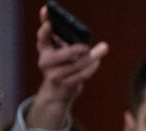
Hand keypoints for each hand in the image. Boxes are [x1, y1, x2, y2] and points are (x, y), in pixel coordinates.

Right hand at [28, 5, 108, 128]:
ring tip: (102, 50)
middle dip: (77, 50)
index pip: (42, 37)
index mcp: (44, 49)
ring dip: (92, 58)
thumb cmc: (62, 66)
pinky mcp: (65, 84)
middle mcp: (46, 61)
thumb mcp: (60, 52)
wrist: (57, 91)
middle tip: (87, 46)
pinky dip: (92, 68)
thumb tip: (88, 41)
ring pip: (77, 65)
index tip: (50, 23)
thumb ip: (68, 42)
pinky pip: (82, 75)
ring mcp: (54, 74)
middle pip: (64, 55)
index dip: (45, 31)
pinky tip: (97, 62)